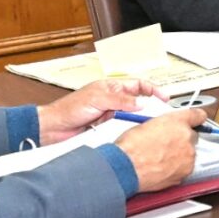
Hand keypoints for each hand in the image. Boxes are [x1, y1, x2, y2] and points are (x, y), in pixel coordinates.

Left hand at [38, 77, 163, 144]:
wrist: (54, 129)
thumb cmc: (68, 109)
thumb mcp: (98, 99)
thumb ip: (120, 100)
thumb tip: (140, 103)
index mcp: (111, 87)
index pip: (138, 85)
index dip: (153, 90)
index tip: (164, 98)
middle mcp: (113, 100)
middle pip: (138, 102)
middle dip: (148, 108)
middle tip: (158, 115)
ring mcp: (111, 114)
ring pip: (132, 117)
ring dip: (136, 120)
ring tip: (142, 124)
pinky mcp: (107, 127)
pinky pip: (123, 128)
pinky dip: (126, 130)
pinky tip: (127, 132)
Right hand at [115, 109, 206, 192]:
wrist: (126, 167)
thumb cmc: (131, 146)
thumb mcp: (146, 124)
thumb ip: (164, 124)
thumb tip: (167, 127)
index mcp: (177, 121)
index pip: (198, 115)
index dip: (196, 118)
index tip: (197, 120)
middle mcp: (187, 137)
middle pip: (192, 136)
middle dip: (181, 140)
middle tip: (165, 144)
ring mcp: (188, 156)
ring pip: (189, 153)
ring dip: (179, 155)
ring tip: (159, 158)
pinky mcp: (186, 172)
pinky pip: (184, 167)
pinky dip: (176, 167)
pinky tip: (161, 167)